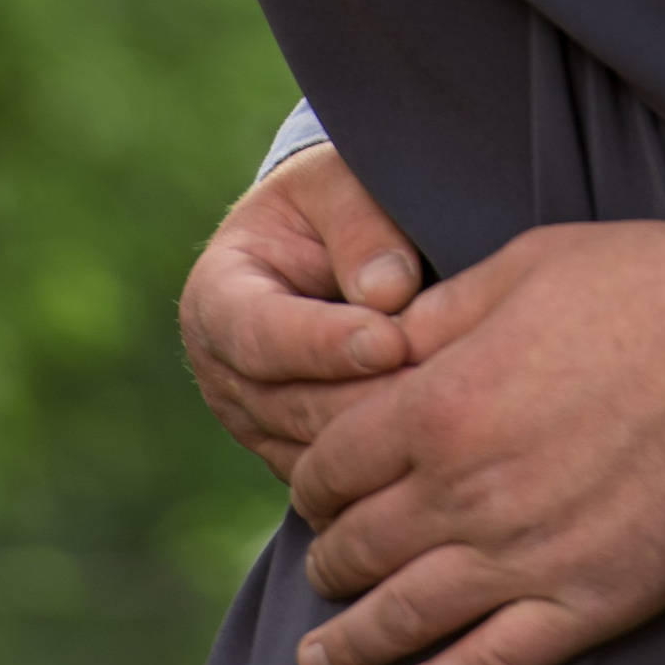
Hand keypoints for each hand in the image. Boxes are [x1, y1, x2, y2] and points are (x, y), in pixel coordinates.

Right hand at [179, 148, 424, 478]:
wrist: (329, 239)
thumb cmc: (336, 201)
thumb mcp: (339, 185)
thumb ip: (360, 227)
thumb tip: (389, 292)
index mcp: (218, 295)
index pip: (259, 334)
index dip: (323, 343)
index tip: (390, 341)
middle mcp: (224, 370)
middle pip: (291, 404)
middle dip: (367, 397)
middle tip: (440, 385)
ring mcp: (255, 420)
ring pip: (316, 451)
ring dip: (381, 433)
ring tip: (447, 409)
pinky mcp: (293, 453)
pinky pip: (336, 479)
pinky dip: (381, 462)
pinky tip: (435, 439)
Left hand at [288, 220, 664, 664]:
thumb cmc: (653, 283)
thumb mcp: (532, 261)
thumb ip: (445, 312)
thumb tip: (385, 344)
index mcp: (443, 401)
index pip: (333, 466)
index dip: (314, 483)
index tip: (319, 491)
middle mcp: (466, 490)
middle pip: (358, 547)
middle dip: (330, 557)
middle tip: (325, 563)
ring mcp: (526, 556)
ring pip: (402, 619)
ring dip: (348, 645)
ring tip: (320, 660)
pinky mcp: (588, 602)